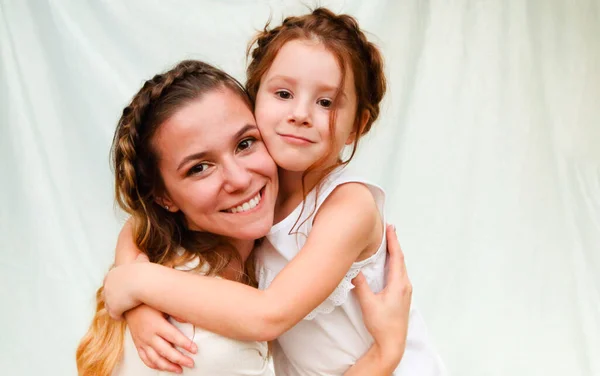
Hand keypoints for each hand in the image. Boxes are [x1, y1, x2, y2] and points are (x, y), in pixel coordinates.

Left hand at [103, 253, 148, 318]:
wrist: (142, 281)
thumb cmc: (144, 270)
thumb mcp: (140, 260)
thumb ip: (140, 258)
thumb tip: (143, 253)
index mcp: (111, 275)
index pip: (109, 283)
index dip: (116, 288)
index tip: (123, 291)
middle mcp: (107, 286)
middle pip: (106, 295)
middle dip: (113, 299)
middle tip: (122, 302)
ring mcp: (109, 298)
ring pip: (109, 306)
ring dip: (116, 308)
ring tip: (125, 310)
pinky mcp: (113, 308)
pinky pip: (115, 315)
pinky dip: (120, 316)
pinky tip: (126, 315)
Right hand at [125, 304, 197, 373]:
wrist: (127, 305)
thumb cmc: (146, 304)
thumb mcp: (161, 304)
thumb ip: (175, 312)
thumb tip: (188, 318)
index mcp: (157, 325)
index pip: (174, 337)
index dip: (185, 344)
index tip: (194, 349)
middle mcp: (149, 336)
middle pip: (166, 351)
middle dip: (180, 359)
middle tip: (191, 363)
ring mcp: (142, 342)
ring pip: (156, 359)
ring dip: (168, 366)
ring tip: (179, 369)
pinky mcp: (138, 345)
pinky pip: (146, 359)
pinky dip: (155, 365)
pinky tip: (163, 367)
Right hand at [353, 224, 411, 362]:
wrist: (392, 344)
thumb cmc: (382, 325)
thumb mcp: (368, 304)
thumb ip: (360, 285)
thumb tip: (353, 270)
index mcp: (399, 284)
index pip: (397, 257)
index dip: (393, 240)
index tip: (390, 227)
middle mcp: (405, 285)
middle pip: (400, 259)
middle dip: (394, 243)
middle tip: (388, 229)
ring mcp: (405, 291)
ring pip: (400, 266)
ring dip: (394, 253)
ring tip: (387, 242)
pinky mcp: (401, 296)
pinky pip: (398, 273)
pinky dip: (393, 263)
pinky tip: (387, 263)